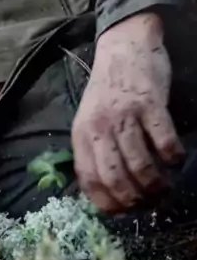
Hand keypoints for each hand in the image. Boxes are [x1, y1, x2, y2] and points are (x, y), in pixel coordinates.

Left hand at [71, 12, 185, 212]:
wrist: (123, 47)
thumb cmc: (108, 89)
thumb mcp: (90, 120)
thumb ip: (95, 149)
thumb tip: (107, 189)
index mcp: (82, 135)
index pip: (89, 180)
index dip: (106, 203)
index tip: (122, 212)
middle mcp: (99, 128)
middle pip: (114, 177)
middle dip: (133, 199)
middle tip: (147, 203)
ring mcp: (124, 116)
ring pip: (139, 165)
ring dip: (155, 184)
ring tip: (164, 187)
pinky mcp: (149, 104)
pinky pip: (163, 141)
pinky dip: (173, 157)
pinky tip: (176, 159)